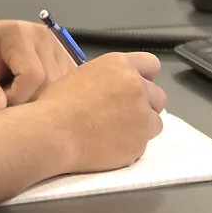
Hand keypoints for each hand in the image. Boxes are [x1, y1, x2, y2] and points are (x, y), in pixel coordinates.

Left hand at [0, 20, 79, 112]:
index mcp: (19, 34)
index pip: (32, 75)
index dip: (17, 97)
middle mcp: (44, 36)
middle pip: (50, 82)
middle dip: (28, 100)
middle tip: (6, 98)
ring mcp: (58, 45)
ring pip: (60, 85)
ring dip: (40, 98)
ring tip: (17, 92)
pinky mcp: (65, 55)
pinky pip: (64, 84)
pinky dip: (49, 94)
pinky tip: (31, 91)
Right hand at [37, 52, 166, 172]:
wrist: (52, 132)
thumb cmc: (57, 104)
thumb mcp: (83, 76)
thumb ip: (108, 79)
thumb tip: (113, 89)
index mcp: (120, 65)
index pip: (151, 65)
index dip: (144, 78)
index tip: (135, 90)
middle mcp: (136, 86)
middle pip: (158, 97)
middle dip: (145, 106)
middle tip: (124, 116)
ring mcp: (141, 115)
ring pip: (155, 122)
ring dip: (141, 128)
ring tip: (116, 134)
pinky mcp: (140, 141)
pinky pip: (143, 145)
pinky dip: (131, 147)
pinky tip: (109, 146)